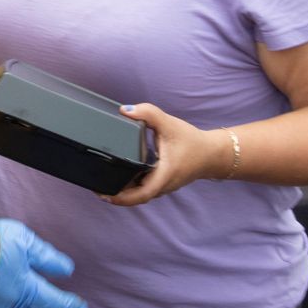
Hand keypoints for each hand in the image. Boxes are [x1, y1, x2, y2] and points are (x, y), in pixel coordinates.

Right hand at [0, 219, 86, 307]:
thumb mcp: (25, 240)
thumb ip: (47, 257)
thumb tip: (66, 270)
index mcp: (28, 289)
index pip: (56, 302)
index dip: (71, 307)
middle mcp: (11, 304)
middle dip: (40, 306)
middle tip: (42, 294)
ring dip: (18, 304)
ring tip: (16, 288)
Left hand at [107, 103, 222, 206]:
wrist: (213, 153)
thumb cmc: (193, 141)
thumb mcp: (170, 124)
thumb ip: (148, 114)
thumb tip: (125, 110)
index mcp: (163, 176)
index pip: (140, 195)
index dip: (120, 198)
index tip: (103, 194)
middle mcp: (162, 186)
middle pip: (135, 197)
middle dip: (115, 194)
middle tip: (95, 186)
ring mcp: (162, 187)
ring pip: (139, 194)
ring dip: (122, 191)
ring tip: (102, 181)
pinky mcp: (162, 183)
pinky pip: (144, 189)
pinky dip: (131, 186)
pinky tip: (119, 176)